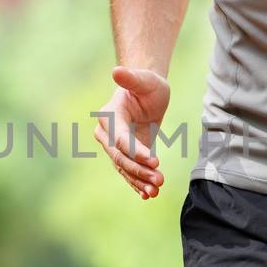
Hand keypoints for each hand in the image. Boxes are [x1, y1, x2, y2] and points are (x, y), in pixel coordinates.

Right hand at [93, 65, 169, 198]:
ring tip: (156, 191)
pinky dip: (137, 184)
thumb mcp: (145, 80)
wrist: (147, 93)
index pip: (121, 139)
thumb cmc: (147, 84)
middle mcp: (107, 133)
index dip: (136, 151)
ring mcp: (114, 145)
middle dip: (139, 170)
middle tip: (160, 181)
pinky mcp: (125, 154)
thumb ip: (132, 78)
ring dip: (139, 181)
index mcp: (110, 116)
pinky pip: (128, 171)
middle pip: (121, 157)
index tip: (155, 162)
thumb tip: (116, 71)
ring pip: (124, 167)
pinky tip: (148, 195)